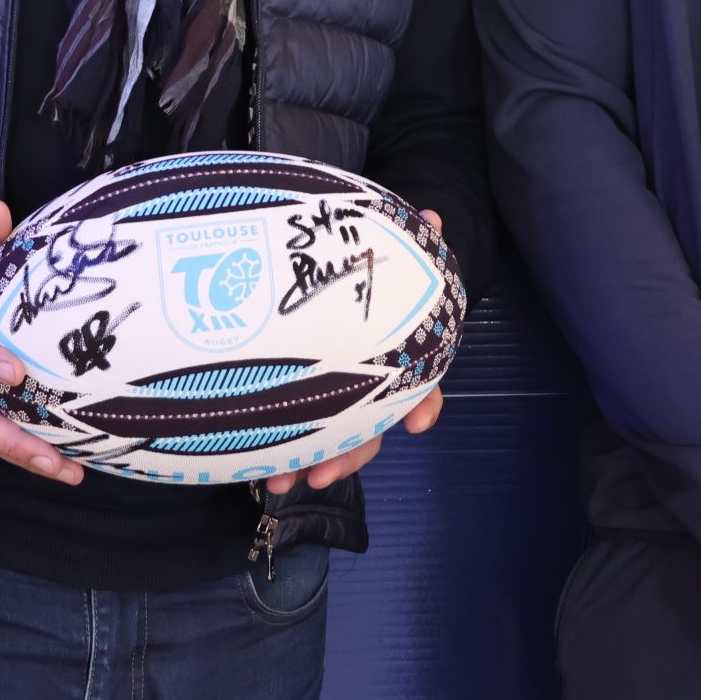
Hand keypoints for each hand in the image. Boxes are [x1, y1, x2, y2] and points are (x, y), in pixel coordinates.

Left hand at [266, 210, 447, 493]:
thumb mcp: (382, 253)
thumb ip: (404, 242)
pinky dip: (289, 459)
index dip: (423, 404)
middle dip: (352, 454)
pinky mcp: (308, 405)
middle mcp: (373, 383)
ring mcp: (342, 398)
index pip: (421, 384)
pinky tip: (266, 475)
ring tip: (287, 483)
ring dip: (318, 466)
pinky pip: (306, 440)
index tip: (419, 424)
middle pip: (375, 427)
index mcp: (395, 353)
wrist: (333, 275)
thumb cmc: (365, 271)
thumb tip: (433, 216)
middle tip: (324, 473)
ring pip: (341, 443)